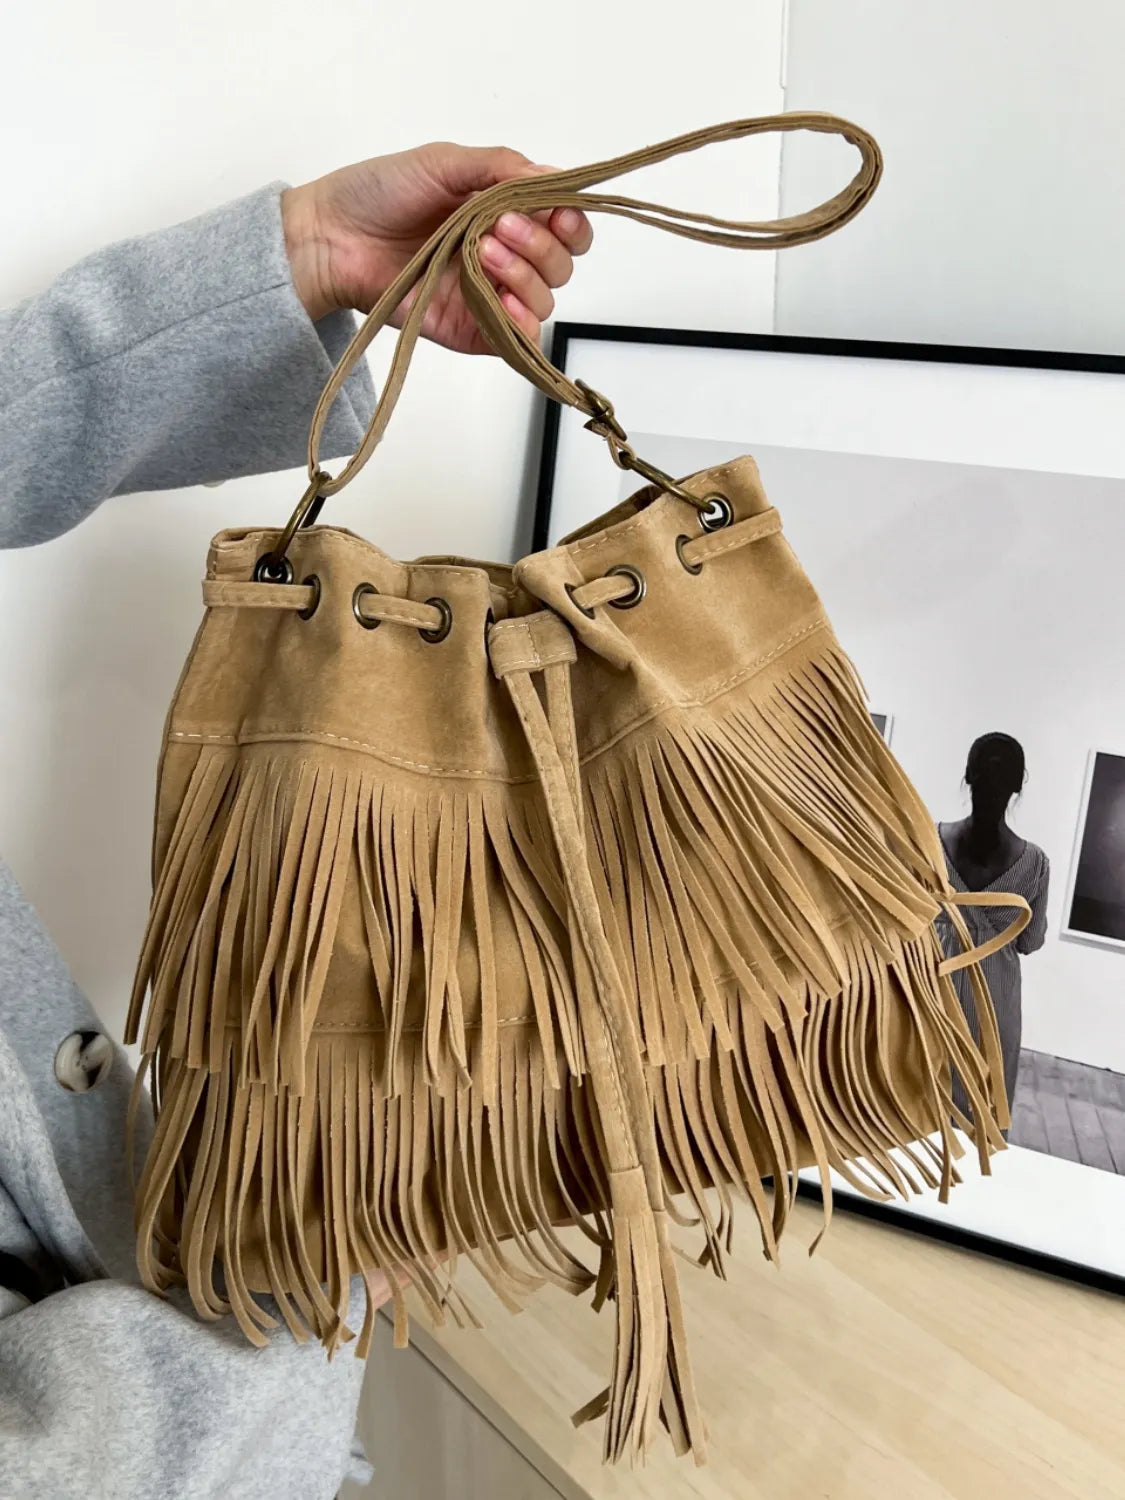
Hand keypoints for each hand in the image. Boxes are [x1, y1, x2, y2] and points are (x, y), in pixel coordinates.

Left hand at [281, 142, 592, 354]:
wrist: (332, 237)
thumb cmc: (379, 193)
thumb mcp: (445, 162)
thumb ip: (502, 167)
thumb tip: (554, 178)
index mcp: (505, 212)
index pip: (565, 226)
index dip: (572, 222)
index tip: (557, 213)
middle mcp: (504, 256)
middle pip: (561, 265)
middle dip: (540, 244)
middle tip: (497, 227)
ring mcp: (490, 295)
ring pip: (545, 300)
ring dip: (525, 275)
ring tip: (483, 254)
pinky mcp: (472, 330)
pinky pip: (518, 340)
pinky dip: (522, 322)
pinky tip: (505, 302)